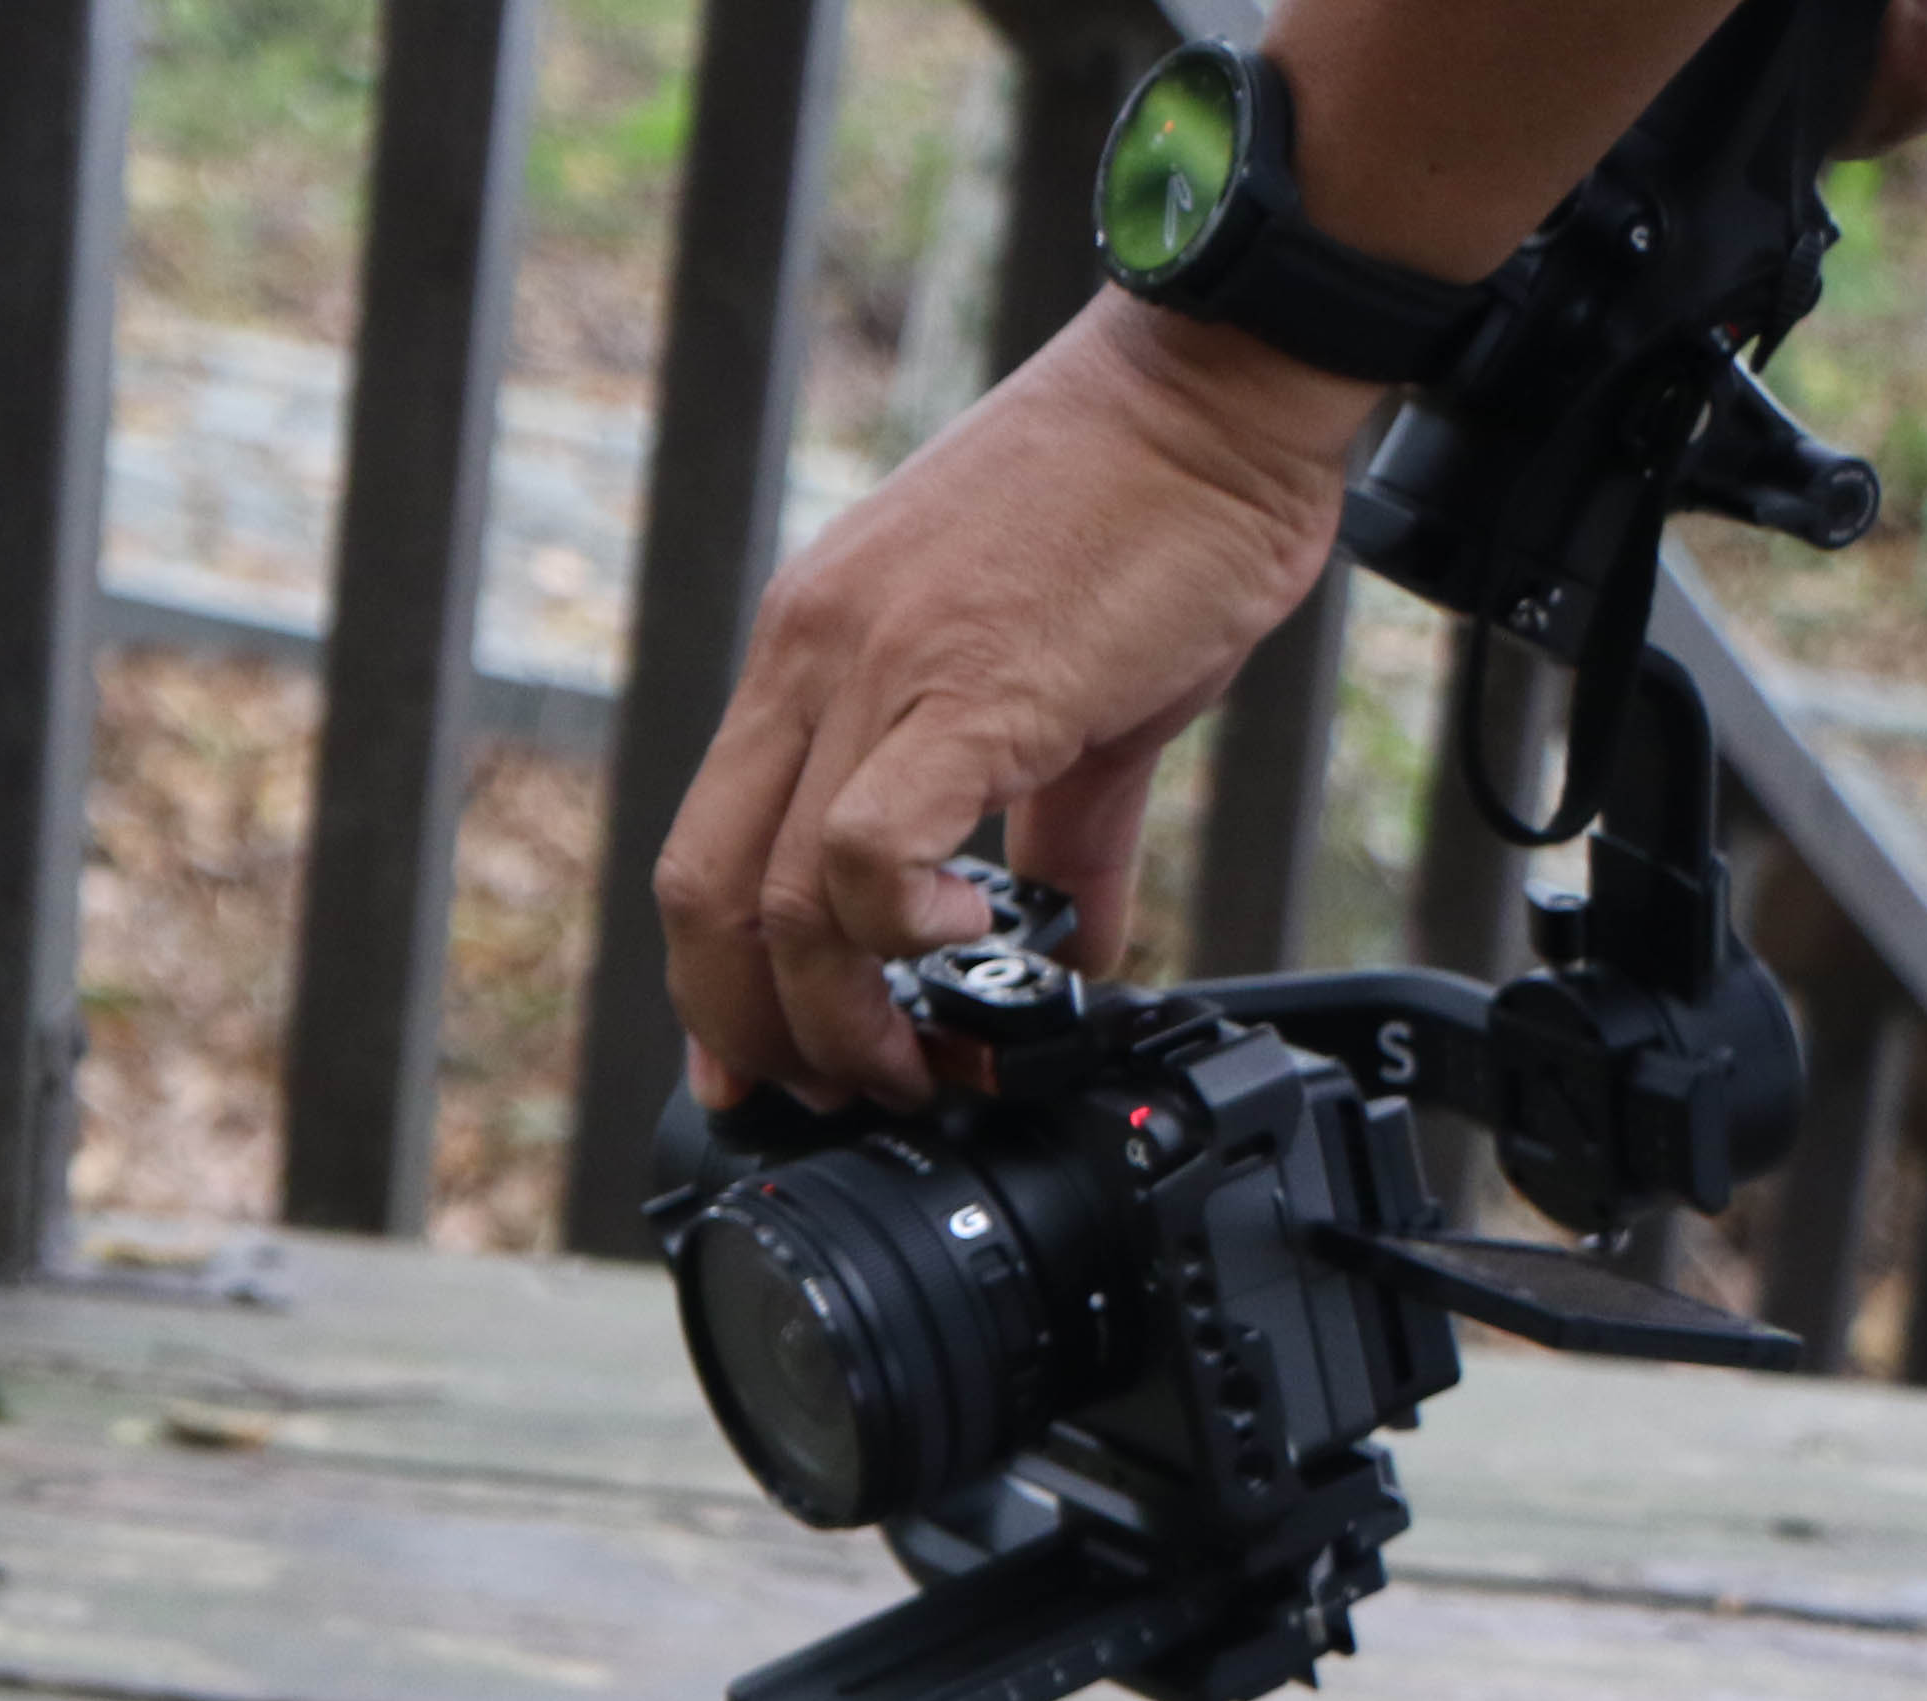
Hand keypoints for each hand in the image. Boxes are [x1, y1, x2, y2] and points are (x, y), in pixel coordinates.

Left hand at [652, 297, 1362, 1107]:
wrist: (1219, 379)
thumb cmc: (1148, 508)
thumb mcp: (1060, 686)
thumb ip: (1052, 832)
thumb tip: (1074, 945)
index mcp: (811, 655)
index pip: (707, 851)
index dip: (718, 983)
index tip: (761, 1064)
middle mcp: (814, 659)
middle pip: (708, 894)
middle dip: (756, 1030)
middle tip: (837, 1093)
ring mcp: (875, 667)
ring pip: (782, 897)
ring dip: (840, 1015)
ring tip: (919, 1059)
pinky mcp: (967, 684)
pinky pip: (870, 849)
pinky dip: (899, 930)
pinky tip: (968, 944)